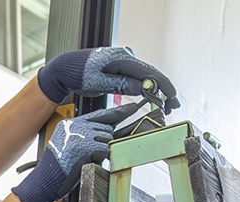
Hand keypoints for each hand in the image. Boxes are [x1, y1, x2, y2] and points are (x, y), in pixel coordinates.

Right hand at [12, 103, 139, 201]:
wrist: (44, 181)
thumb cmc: (57, 168)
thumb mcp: (68, 144)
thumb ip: (85, 134)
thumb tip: (108, 131)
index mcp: (69, 123)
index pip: (98, 114)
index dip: (117, 112)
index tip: (132, 108)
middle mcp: (74, 126)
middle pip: (106, 128)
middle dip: (103, 143)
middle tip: (89, 155)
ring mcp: (79, 135)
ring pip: (107, 139)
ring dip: (100, 152)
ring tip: (84, 160)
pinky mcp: (84, 147)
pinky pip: (104, 149)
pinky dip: (99, 158)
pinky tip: (85, 163)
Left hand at [38, 47, 179, 112]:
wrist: (66, 68)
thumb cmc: (79, 74)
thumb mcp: (98, 82)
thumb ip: (121, 85)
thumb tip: (143, 89)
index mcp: (123, 58)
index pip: (150, 73)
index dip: (164, 86)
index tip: (172, 99)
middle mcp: (127, 57)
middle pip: (151, 74)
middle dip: (164, 91)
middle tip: (173, 106)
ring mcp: (125, 61)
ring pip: (145, 77)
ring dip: (156, 91)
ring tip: (166, 105)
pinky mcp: (121, 67)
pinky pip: (137, 78)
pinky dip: (145, 88)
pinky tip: (152, 98)